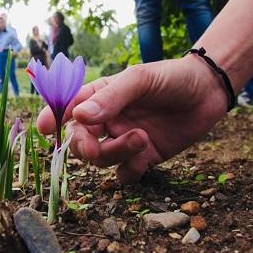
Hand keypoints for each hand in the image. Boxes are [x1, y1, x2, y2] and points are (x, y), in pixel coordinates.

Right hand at [37, 57, 227, 183]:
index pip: (67, 110)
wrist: (208, 92)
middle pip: (79, 142)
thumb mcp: (140, 80)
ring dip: (116, 154)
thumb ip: (111, 97)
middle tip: (97, 146)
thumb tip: (78, 117)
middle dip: (84, 147)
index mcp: (99, 96)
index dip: (51, 120)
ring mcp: (123, 140)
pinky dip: (130, 171)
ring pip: (101, 160)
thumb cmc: (171, 77)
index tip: (44, 129)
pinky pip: (123, 175)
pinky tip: (146, 157)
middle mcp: (107, 120)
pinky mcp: (143, 158)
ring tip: (142, 139)